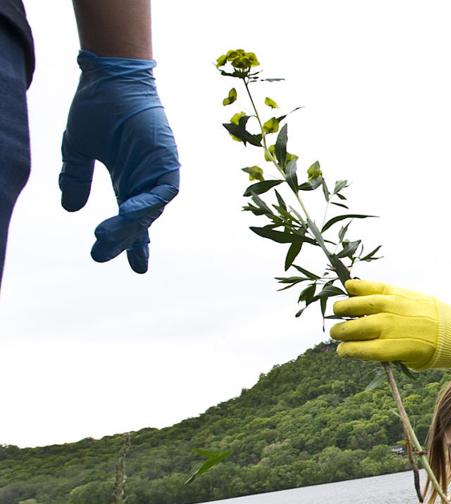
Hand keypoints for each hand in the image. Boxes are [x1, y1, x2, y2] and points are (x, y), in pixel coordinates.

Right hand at [59, 51, 179, 273]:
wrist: (109, 76)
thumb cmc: (97, 107)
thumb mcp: (79, 148)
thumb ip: (76, 178)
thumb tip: (71, 208)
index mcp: (127, 181)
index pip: (132, 221)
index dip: (130, 244)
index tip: (134, 268)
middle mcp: (145, 180)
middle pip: (140, 221)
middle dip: (123, 241)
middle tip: (100, 254)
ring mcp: (158, 170)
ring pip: (150, 209)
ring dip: (132, 225)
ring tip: (108, 237)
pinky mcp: (167, 159)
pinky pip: (162, 189)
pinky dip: (147, 203)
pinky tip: (131, 215)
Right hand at [330, 280, 450, 368]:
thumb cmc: (435, 352)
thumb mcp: (411, 362)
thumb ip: (389, 355)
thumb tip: (366, 347)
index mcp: (395, 348)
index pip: (361, 349)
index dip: (347, 350)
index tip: (341, 350)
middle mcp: (392, 326)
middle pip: (357, 328)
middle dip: (341, 331)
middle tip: (335, 332)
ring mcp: (396, 306)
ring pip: (361, 304)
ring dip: (345, 306)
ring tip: (337, 309)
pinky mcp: (401, 292)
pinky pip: (375, 287)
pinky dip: (360, 286)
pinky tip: (348, 287)